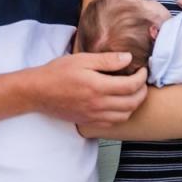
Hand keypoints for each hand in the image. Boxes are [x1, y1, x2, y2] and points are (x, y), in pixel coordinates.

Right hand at [29, 52, 147, 124]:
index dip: (142, 77)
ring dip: (134, 104)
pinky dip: (122, 115)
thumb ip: (107, 60)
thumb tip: (128, 58)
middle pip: (132, 103)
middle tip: (141, 81)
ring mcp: (94, 116)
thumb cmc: (58, 72)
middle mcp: (98, 105)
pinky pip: (113, 123)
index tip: (142, 69)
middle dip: (142, 91)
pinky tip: (119, 104)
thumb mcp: (82, 59)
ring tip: (133, 92)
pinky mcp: (89, 122)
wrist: (38, 92)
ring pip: (125, 115)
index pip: (131, 86)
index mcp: (98, 87)